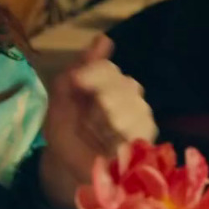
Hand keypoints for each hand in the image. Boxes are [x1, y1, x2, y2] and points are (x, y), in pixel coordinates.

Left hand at [38, 35, 157, 208]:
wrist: (68, 170)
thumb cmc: (65, 133)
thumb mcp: (61, 101)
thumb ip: (79, 70)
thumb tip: (104, 38)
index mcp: (103, 79)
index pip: (108, 67)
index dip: (93, 74)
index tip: (77, 84)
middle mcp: (125, 92)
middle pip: (125, 84)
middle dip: (102, 103)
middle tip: (87, 122)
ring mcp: (139, 113)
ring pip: (136, 105)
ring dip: (112, 121)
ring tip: (98, 135)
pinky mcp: (147, 136)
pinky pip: (144, 127)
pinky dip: (125, 135)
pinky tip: (113, 143)